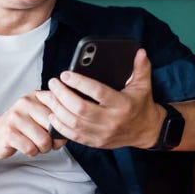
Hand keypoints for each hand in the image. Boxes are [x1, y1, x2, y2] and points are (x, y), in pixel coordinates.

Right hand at [0, 91, 67, 158]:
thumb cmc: (22, 129)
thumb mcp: (39, 117)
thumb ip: (56, 118)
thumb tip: (72, 129)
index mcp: (37, 96)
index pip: (61, 108)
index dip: (65, 125)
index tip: (59, 132)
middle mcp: (26, 102)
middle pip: (54, 126)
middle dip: (54, 140)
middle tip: (46, 143)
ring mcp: (16, 116)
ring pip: (44, 140)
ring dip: (42, 148)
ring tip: (35, 144)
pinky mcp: (8, 132)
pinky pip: (31, 148)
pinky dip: (31, 152)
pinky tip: (25, 147)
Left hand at [40, 48, 162, 148]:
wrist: (146, 132)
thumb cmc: (141, 105)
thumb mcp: (143, 85)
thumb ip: (141, 67)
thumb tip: (140, 51)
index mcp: (122, 104)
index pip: (97, 92)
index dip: (79, 83)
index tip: (65, 74)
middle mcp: (112, 120)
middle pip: (80, 108)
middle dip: (62, 95)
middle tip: (53, 83)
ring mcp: (103, 133)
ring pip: (73, 122)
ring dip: (57, 109)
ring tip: (48, 96)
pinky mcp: (96, 142)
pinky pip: (73, 136)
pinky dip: (60, 126)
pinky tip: (52, 114)